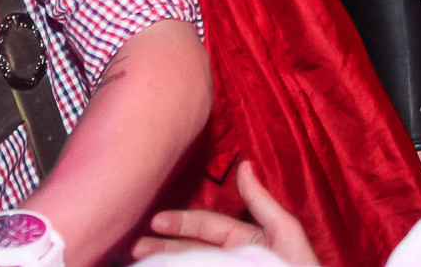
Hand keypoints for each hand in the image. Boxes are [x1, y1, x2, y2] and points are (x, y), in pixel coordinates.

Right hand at [133, 162, 317, 266]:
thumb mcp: (285, 235)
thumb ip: (261, 203)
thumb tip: (244, 164)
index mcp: (245, 240)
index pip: (206, 226)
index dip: (180, 222)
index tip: (155, 221)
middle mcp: (230, 258)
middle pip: (189, 250)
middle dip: (162, 247)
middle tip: (135, 248)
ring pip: (188, 265)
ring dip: (163, 262)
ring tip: (137, 263)